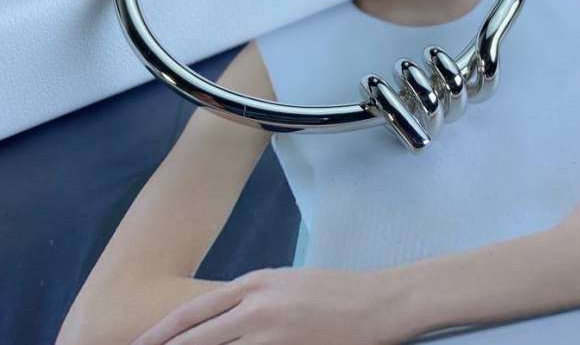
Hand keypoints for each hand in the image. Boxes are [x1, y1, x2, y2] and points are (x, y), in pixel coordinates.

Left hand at [133, 266, 412, 344]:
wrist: (378, 301)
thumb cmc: (332, 290)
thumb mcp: (285, 283)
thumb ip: (250, 299)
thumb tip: (219, 320)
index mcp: (253, 283)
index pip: (192, 313)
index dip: (160, 334)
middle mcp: (256, 306)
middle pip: (195, 338)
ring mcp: (272, 333)